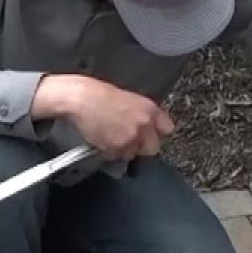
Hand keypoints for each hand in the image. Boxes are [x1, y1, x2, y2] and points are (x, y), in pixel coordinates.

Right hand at [33, 74, 173, 161]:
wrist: (83, 99)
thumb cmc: (102, 95)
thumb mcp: (131, 100)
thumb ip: (143, 115)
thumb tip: (148, 129)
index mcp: (150, 109)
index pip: (168, 129)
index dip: (158, 134)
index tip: (151, 136)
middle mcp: (145, 124)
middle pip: (153, 148)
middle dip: (142, 147)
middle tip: (131, 142)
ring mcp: (131, 137)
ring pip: (133, 154)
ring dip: (124, 150)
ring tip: (112, 138)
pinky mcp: (117, 147)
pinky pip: (116, 157)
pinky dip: (110, 152)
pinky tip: (103, 140)